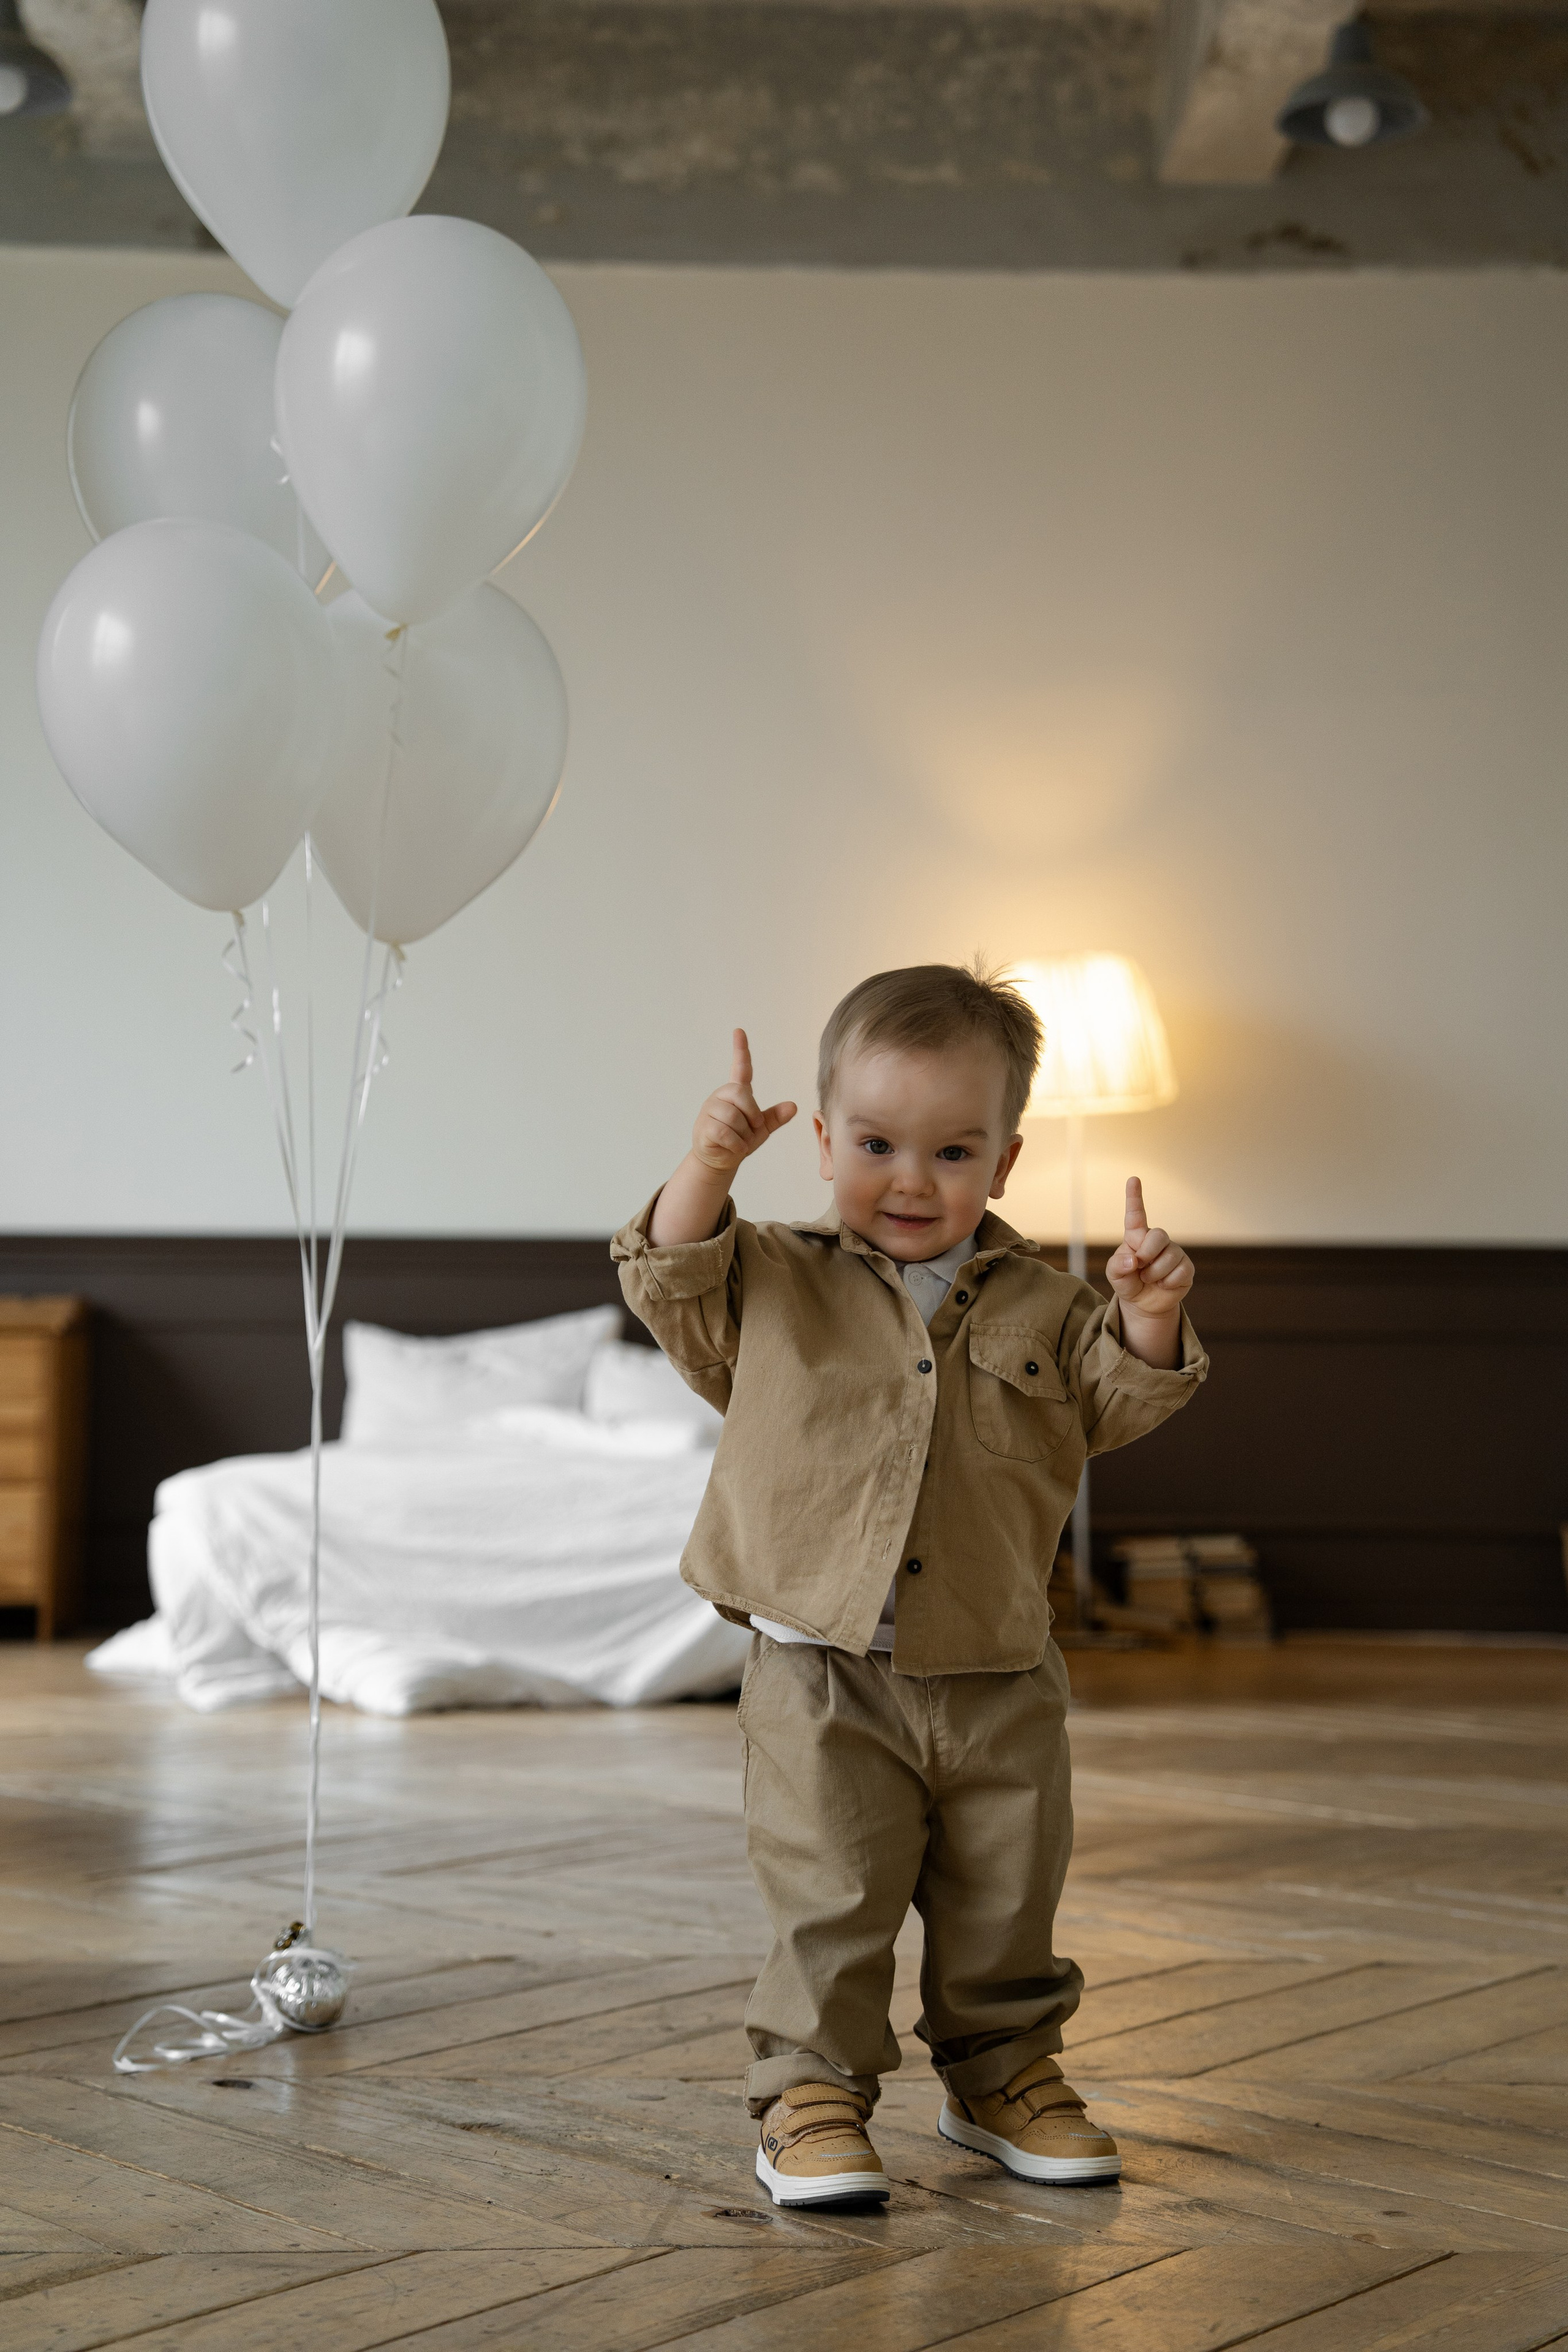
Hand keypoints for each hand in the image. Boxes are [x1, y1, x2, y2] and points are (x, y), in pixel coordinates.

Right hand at [691, 1029, 796, 1176]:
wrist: (720, 1160)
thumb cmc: (740, 1140)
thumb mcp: (761, 1128)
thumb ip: (775, 1117)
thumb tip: (793, 1106)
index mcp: (736, 1093)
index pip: (740, 1068)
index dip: (741, 1050)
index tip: (739, 1031)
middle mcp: (721, 1096)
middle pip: (741, 1094)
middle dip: (752, 1114)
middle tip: (753, 1128)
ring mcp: (709, 1110)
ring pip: (733, 1116)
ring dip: (743, 1134)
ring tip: (739, 1140)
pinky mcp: (703, 1126)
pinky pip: (724, 1132)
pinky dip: (735, 1144)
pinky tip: (735, 1148)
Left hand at [1105, 1177, 1193, 1321]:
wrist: (1143, 1303)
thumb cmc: (1128, 1281)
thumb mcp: (1115, 1275)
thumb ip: (1117, 1265)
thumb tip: (1133, 1260)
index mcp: (1136, 1236)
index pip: (1136, 1214)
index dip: (1134, 1196)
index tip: (1133, 1179)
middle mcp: (1157, 1240)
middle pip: (1158, 1235)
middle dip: (1147, 1254)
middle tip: (1140, 1267)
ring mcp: (1174, 1252)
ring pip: (1169, 1256)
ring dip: (1155, 1273)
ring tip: (1149, 1279)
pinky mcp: (1186, 1267)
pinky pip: (1180, 1271)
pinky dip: (1167, 1283)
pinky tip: (1163, 1285)